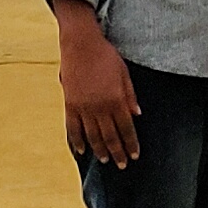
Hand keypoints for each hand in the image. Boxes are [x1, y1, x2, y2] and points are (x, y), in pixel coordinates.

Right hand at [56, 7, 140, 164]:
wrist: (80, 43)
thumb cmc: (105, 55)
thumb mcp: (124, 72)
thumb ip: (130, 95)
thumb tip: (137, 114)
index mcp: (116, 99)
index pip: (126, 128)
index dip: (131, 143)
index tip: (134, 155)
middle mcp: (100, 107)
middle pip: (111, 136)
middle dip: (118, 152)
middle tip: (122, 164)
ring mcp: (83, 107)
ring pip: (93, 136)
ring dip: (100, 150)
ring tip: (106, 160)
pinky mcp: (70, 104)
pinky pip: (73, 128)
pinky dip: (77, 141)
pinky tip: (82, 151)